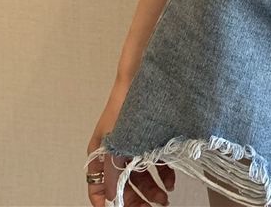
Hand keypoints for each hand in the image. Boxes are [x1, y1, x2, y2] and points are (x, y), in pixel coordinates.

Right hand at [86, 75, 174, 206]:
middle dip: (137, 201)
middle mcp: (115, 154)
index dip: (108, 205)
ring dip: (152, 191)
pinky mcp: (149, 139)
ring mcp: (133, 147)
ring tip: (164, 200)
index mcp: (100, 157)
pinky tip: (171, 182)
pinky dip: (162, 175)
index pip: (99, 190)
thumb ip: (112, 174)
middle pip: (123, 187)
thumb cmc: (124, 107)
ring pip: (141, 178)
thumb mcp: (115, 144)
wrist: (140, 77)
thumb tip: (112, 200)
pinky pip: (154, 163)